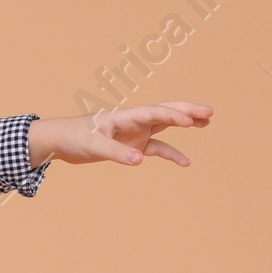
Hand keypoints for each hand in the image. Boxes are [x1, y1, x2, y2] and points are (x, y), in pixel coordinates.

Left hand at [28, 100, 210, 167]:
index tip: (190, 120)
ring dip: (185, 123)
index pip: (153, 112)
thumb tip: (139, 160)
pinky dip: (171, 153)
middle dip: (187, 110)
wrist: (62, 140)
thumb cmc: (75, 137)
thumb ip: (117, 153)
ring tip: (207, 122)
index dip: (172, 115)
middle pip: (166, 111)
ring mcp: (135, 132)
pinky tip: (185, 162)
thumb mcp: (93, 146)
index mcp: (125, 115)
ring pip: (165, 125)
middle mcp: (134, 120)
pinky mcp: (133, 145)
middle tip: (209, 111)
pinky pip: (157, 147)